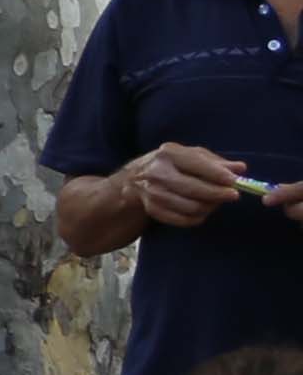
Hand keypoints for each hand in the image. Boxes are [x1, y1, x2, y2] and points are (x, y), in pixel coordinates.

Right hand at [126, 141, 256, 227]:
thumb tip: (241, 168)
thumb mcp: (192, 156)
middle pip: (194, 189)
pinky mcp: (153, 209)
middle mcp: (157, 172)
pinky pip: (183, 220)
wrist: (134, 179)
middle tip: (234, 195)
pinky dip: (198, 218)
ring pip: (190, 207)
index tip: (235, 182)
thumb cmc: (172, 164)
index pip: (197, 165)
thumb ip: (217, 162)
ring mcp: (153, 193)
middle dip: (218, 194)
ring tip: (217, 202)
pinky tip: (203, 211)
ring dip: (210, 207)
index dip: (218, 175)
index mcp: (169, 154)